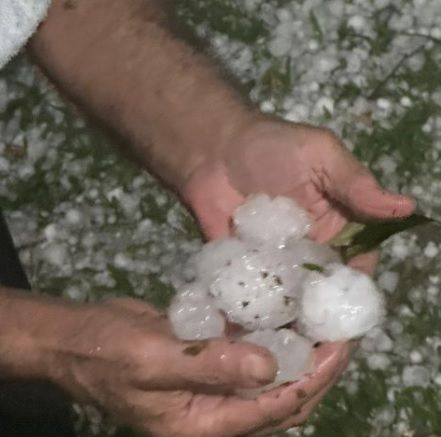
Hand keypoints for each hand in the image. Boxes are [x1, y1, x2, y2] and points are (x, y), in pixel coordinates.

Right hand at [36, 298, 349, 436]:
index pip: (275, 408)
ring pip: (265, 369)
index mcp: (205, 424)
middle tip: (338, 327)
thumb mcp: (153, 359)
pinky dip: (263, 329)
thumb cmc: (105, 352)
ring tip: (318, 314)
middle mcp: (214, 409)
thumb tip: (272, 365)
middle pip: (279, 394)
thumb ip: (210, 365)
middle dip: (313, 364)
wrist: (73, 338)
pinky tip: (279, 304)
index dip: (312, 378)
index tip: (338, 344)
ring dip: (292, 344)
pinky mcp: (203, 357)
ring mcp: (209, 383)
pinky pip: (242, 347)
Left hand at [180, 114, 415, 431]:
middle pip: (321, 295)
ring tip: (282, 352)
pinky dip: (251, 318)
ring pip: (288, 304)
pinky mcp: (239, 271)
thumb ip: (356, 185)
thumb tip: (406, 208)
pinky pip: (250, 299)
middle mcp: (307, 255)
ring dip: (288, 325)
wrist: (211, 149)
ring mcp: (272, 266)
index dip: (353, 292)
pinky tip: (249, 341)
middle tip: (314, 347)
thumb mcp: (320, 155)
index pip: (354, 268)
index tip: (346, 316)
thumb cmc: (270, 145)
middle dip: (321, 320)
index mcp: (335, 230)